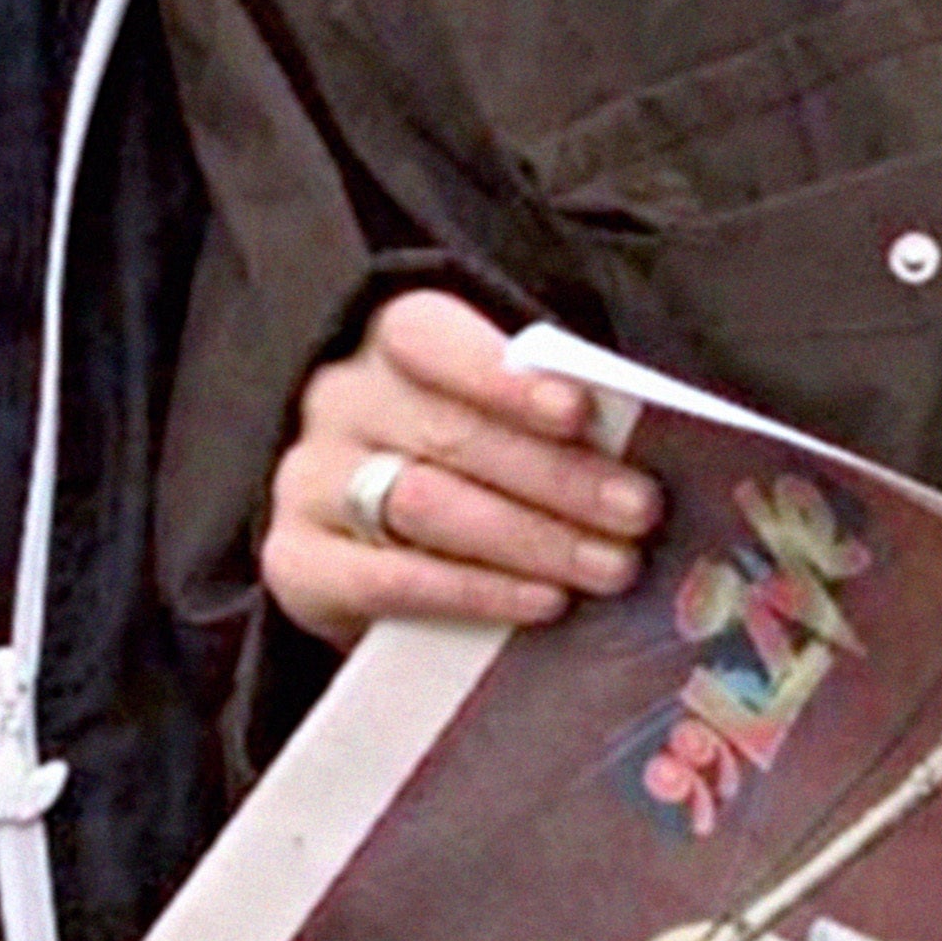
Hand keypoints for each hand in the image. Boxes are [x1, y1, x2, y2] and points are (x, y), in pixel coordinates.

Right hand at [259, 288, 660, 648]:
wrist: (368, 548)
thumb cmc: (465, 465)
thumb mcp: (503, 422)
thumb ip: (554, 419)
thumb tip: (645, 443)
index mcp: (390, 344)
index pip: (429, 338)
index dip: (502, 375)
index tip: (577, 412)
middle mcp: (339, 400)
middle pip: (450, 433)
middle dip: (557, 476)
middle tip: (638, 513)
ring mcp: (308, 481)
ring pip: (426, 503)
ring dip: (532, 538)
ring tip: (611, 566)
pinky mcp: (296, 562)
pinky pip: (388, 579)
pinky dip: (474, 592)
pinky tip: (543, 602)